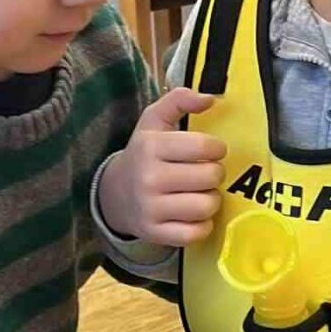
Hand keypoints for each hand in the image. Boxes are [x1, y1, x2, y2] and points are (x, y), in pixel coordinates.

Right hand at [98, 87, 225, 245]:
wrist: (114, 194)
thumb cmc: (144, 154)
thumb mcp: (154, 121)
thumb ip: (179, 100)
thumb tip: (211, 98)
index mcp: (151, 146)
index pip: (205, 146)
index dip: (217, 148)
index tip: (210, 151)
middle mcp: (149, 178)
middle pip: (210, 176)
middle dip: (214, 173)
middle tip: (205, 173)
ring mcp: (151, 209)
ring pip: (207, 206)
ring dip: (211, 199)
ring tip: (200, 192)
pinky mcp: (155, 233)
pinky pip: (196, 232)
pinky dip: (202, 224)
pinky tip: (193, 214)